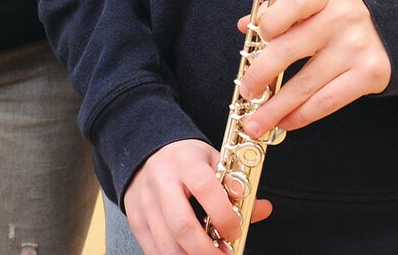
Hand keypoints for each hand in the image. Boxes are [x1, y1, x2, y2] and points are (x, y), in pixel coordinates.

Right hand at [123, 139, 271, 253]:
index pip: (206, 188)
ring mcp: (145, 201)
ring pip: (166, 243)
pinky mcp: (136, 218)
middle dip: (207, 250)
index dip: (224, 215)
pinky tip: (188, 254)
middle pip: (181, 224)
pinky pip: (153, 250)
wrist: (148, 152)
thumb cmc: (185, 160)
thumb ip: (237, 187)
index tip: (235, 231)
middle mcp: (162, 181)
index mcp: (186, 163)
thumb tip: (262, 209)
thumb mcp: (213, 161)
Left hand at [237, 0, 390, 140]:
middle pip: (290, 49)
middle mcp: (342, 19)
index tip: (253, 43)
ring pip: (305, 84)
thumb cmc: (339, 18)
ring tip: (257, 123)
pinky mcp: (369, 75)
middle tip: (245, 92)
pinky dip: (301, 115)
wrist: (394, 31)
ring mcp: (357, 48)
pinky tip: (286, 121)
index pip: (293, 2)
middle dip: (260, 75)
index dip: (269, 22)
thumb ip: (279, 11)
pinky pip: (327, 101)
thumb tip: (244, 25)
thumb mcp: (314, 4)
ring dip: (276, 108)